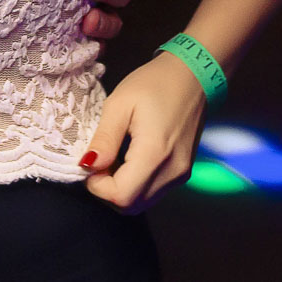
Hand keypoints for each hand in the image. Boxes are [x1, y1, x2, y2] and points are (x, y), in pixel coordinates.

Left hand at [78, 53, 207, 212]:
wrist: (193, 75)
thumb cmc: (154, 83)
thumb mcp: (120, 104)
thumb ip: (104, 139)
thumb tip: (87, 165)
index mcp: (155, 155)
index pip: (121, 196)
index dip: (97, 186)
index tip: (90, 162)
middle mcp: (172, 172)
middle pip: (131, 206)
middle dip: (106, 190)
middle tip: (99, 160)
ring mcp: (180, 174)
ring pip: (142, 202)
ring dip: (120, 188)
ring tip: (112, 156)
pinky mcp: (183, 172)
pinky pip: (153, 191)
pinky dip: (135, 184)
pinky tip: (128, 158)